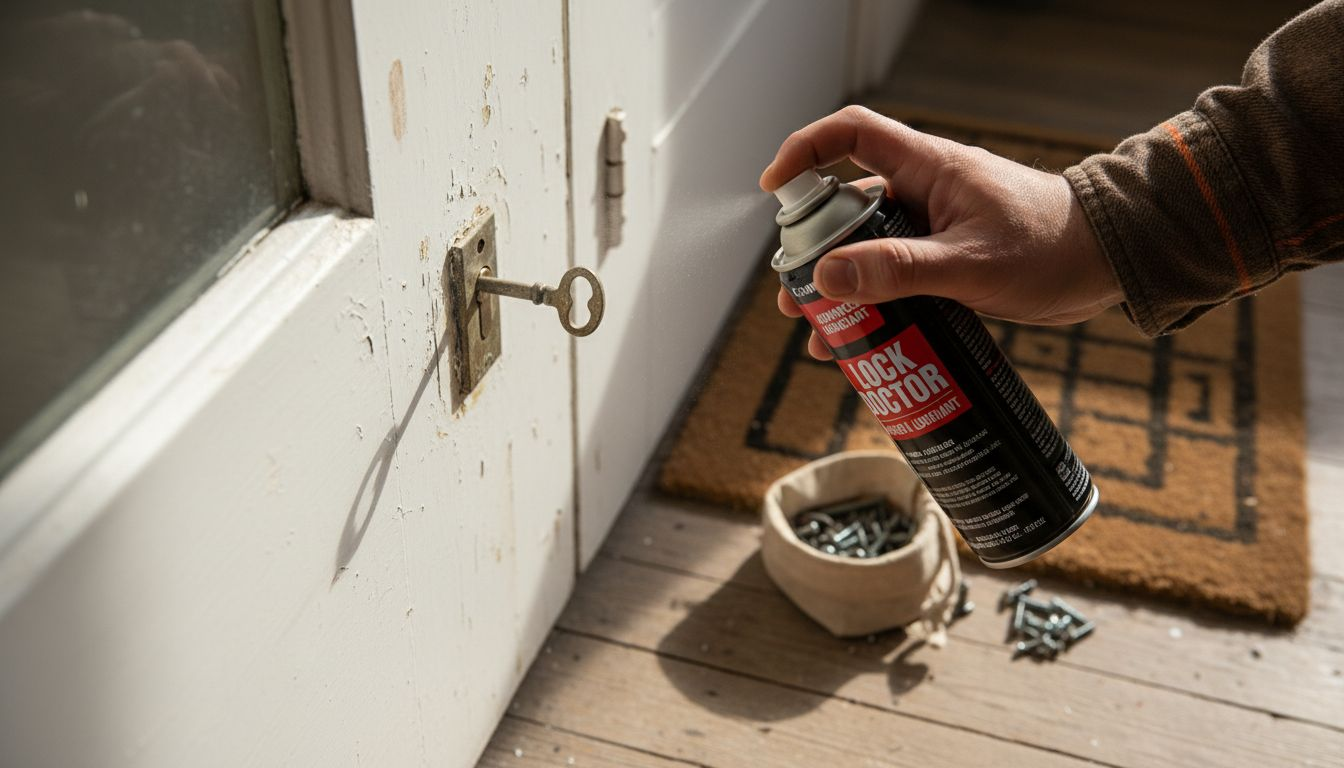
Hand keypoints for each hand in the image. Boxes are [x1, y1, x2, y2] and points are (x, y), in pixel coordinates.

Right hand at [761, 106, 1121, 359]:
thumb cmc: (1052, 247)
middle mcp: (925, 193)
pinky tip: (866, 344)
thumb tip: (826, 278)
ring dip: (841, 291)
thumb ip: (898, 270)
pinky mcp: (949, 260)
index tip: (772, 188)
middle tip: (793, 296)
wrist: (1111, 263)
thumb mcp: (968, 263)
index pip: (851, 135)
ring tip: (823, 335)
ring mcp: (935, 228)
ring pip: (868, 251)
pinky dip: (876, 307)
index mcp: (928, 169)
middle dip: (812, 252)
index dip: (805, 151)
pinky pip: (896, 277)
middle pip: (846, 208)